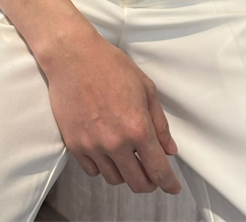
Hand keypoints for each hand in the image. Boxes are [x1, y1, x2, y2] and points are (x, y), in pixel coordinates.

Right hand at [43, 31, 181, 194]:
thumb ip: (159, 123)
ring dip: (125, 173)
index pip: (158, 170)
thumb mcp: (145, 88)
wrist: (73, 56)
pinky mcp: (74, 144)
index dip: (169, 184)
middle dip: (149, 182)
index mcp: (138, 127)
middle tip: (151, 173)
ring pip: (114, 179)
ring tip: (127, 156)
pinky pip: (92, 170)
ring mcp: (93, 146)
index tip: (172, 187)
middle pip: (137, 183)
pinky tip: (106, 151)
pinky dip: (103, 166)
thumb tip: (169, 150)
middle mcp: (116, 142)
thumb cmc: (111, 66)